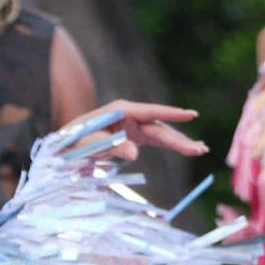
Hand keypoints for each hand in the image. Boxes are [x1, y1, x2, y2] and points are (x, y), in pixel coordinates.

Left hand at [78, 100, 207, 159]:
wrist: (63, 147)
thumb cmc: (72, 143)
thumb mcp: (89, 145)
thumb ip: (112, 147)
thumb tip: (134, 153)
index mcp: (120, 110)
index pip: (150, 112)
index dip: (172, 114)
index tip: (192, 115)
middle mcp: (130, 115)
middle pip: (160, 127)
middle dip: (180, 138)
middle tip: (200, 149)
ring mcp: (133, 125)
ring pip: (161, 134)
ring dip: (180, 143)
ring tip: (200, 150)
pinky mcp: (133, 136)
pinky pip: (155, 141)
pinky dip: (170, 146)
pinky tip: (186, 149)